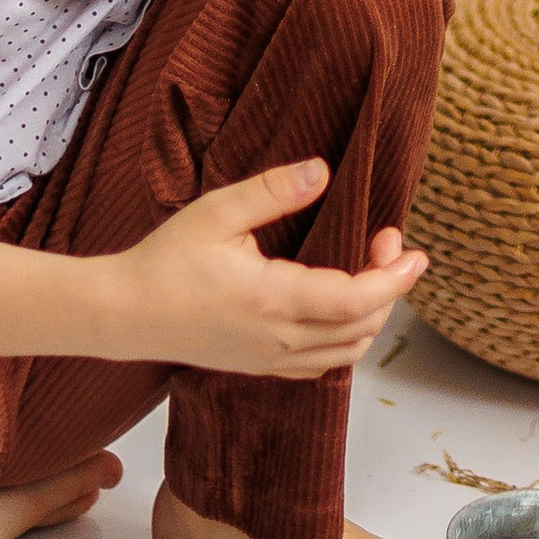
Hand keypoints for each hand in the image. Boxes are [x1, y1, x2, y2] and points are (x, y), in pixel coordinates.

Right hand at [100, 162, 426, 376]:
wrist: (123, 314)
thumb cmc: (166, 259)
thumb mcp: (217, 211)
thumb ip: (274, 191)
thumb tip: (324, 171)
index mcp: (272, 299)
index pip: (355, 301)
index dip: (393, 279)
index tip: (414, 252)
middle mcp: (278, 339)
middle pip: (361, 329)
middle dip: (389, 288)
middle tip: (387, 243)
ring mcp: (270, 360)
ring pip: (346, 352)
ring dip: (371, 315)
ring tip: (371, 270)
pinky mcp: (260, 366)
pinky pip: (321, 365)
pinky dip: (345, 338)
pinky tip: (339, 305)